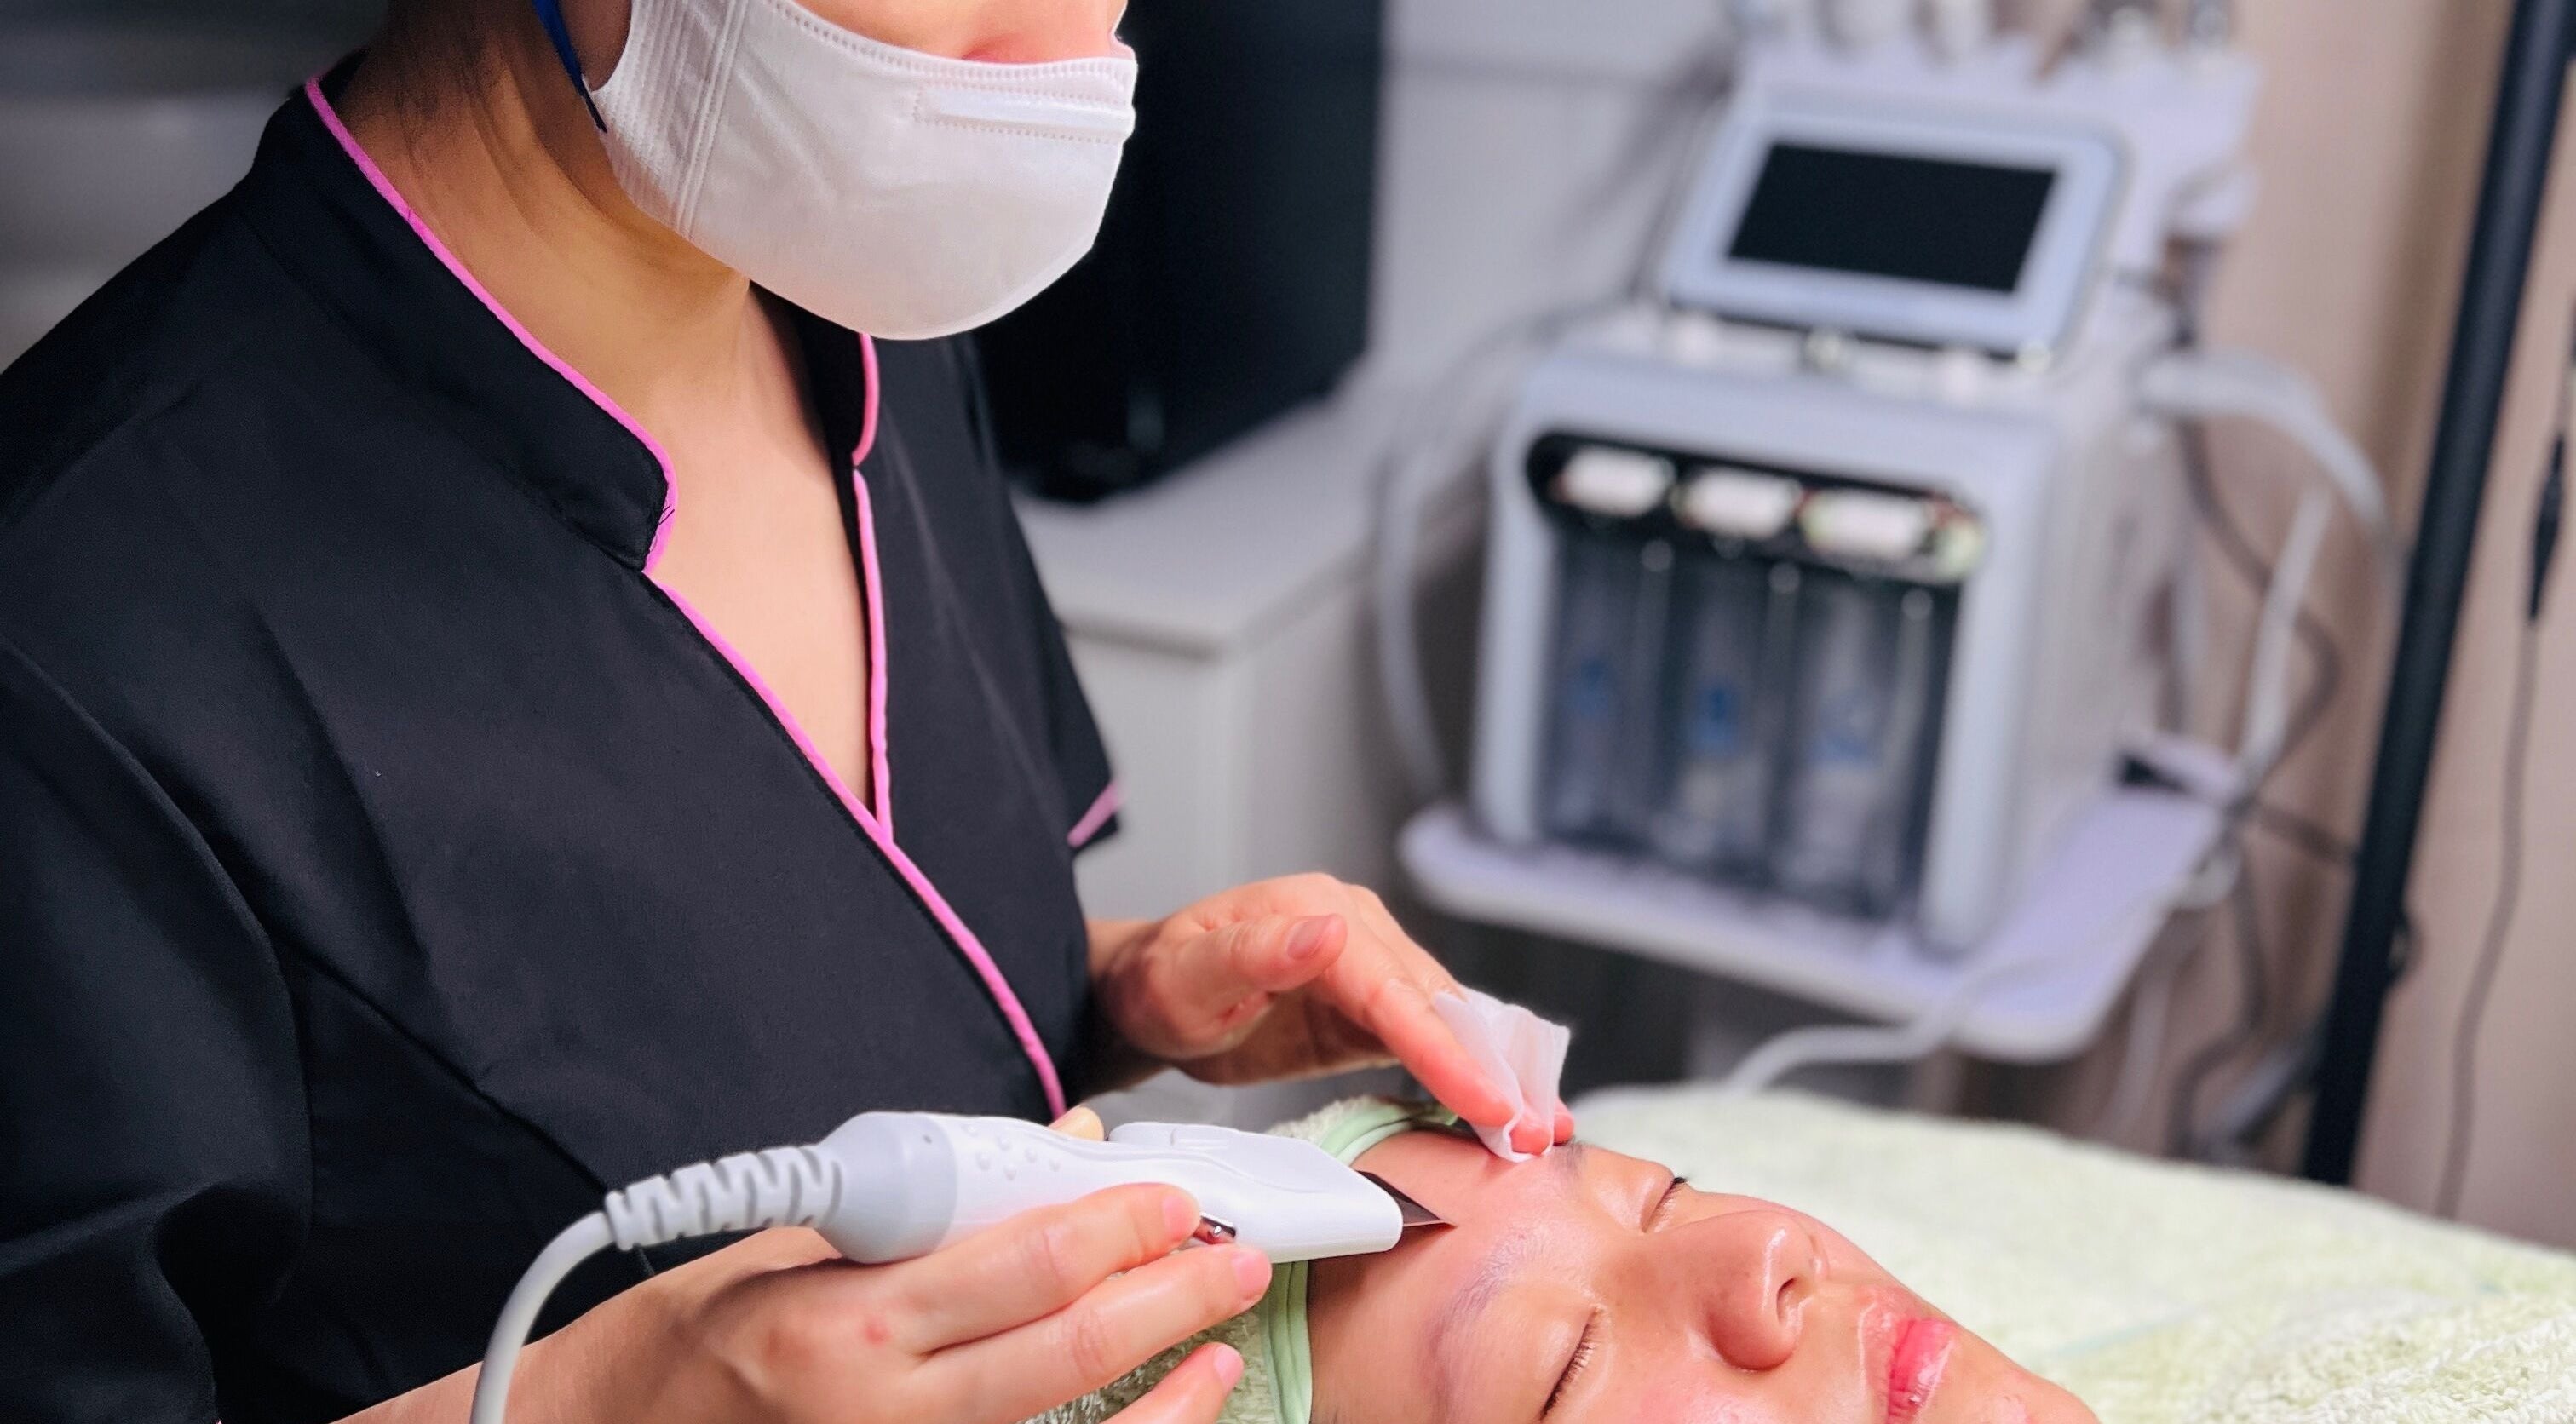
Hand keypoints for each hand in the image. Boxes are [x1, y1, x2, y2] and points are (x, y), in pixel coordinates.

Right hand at [491, 1108, 1261, 1423]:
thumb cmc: (682, 1348)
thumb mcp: (790, 1246)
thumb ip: (928, 1207)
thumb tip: (1055, 1151)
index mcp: (843, 1321)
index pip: (1018, 1265)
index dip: (1115, 1228)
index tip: (1174, 1198)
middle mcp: (876, 1411)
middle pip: (1064, 1347)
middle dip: (1169, 1295)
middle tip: (1234, 1253)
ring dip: (1167, 1389)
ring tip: (1221, 1339)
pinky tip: (1169, 1416)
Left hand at [1088, 876, 1575, 1155]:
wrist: (1146, 995)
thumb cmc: (1159, 983)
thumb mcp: (1188, 973)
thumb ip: (1254, 953)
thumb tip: (1328, 929)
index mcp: (1322, 915)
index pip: (1397, 991)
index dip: (1448, 1050)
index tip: (1491, 1101)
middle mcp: (1359, 932)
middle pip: (1441, 1006)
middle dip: (1494, 1071)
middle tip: (1539, 1132)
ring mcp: (1373, 968)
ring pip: (1450, 1023)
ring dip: (1497, 1076)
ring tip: (1542, 1130)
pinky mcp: (1373, 1008)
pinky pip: (1431, 1041)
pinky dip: (1470, 1076)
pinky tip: (1503, 1113)